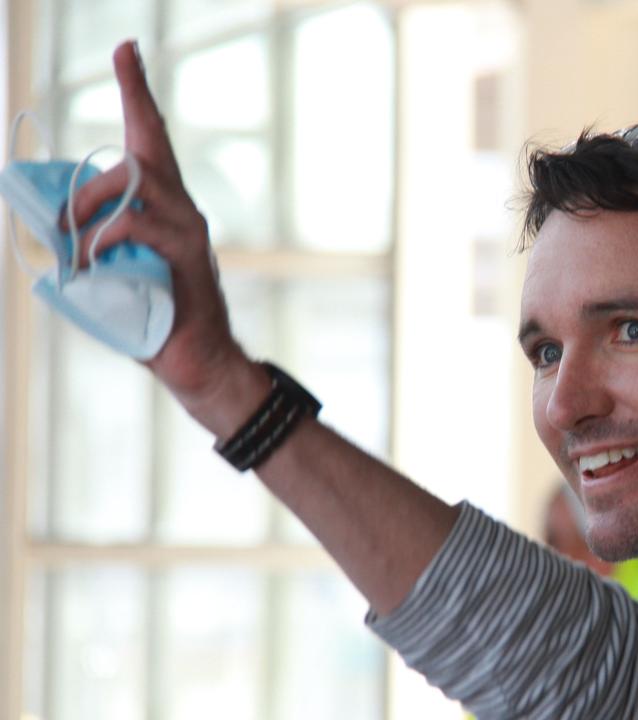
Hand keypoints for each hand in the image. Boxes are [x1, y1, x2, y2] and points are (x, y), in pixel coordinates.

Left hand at [68, 40, 267, 435]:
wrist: (196, 363)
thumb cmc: (152, 321)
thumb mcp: (109, 274)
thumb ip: (88, 242)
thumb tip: (47, 226)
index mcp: (163, 208)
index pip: (151, 137)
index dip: (138, 91)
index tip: (127, 49)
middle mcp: (182, 208)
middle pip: (148, 146)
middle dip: (131, 105)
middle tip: (108, 95)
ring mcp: (188, 229)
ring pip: (137, 180)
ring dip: (91, 202)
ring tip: (72, 234)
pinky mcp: (187, 254)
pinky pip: (137, 225)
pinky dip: (101, 239)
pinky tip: (89, 262)